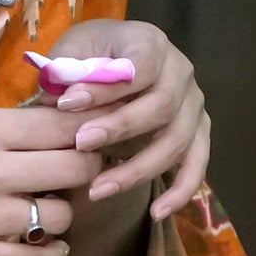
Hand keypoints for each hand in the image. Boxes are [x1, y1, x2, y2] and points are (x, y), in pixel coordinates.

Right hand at [0, 105, 98, 255]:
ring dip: (63, 214)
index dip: (87, 132)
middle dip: (84, 171)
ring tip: (47, 210)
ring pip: (60, 216)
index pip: (62, 127)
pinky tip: (49, 245)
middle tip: (76, 175)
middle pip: (74, 168)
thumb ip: (8, 127)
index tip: (89, 139)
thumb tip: (68, 124)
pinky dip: (52, 253)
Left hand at [35, 22, 209, 217]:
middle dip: (119, 128)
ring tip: (98, 189)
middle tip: (80, 145)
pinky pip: (196, 166)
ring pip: (176, 142)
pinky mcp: (197, 134)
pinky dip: (179, 192)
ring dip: (137, 170)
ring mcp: (194, 105)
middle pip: (162, 106)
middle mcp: (181, 71)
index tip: (67, 103)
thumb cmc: (89, 59)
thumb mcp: (71, 53)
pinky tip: (155, 213)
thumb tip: (58, 105)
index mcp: (151, 42)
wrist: (114, 62)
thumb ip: (65, 74)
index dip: (106, 87)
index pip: (140, 65)